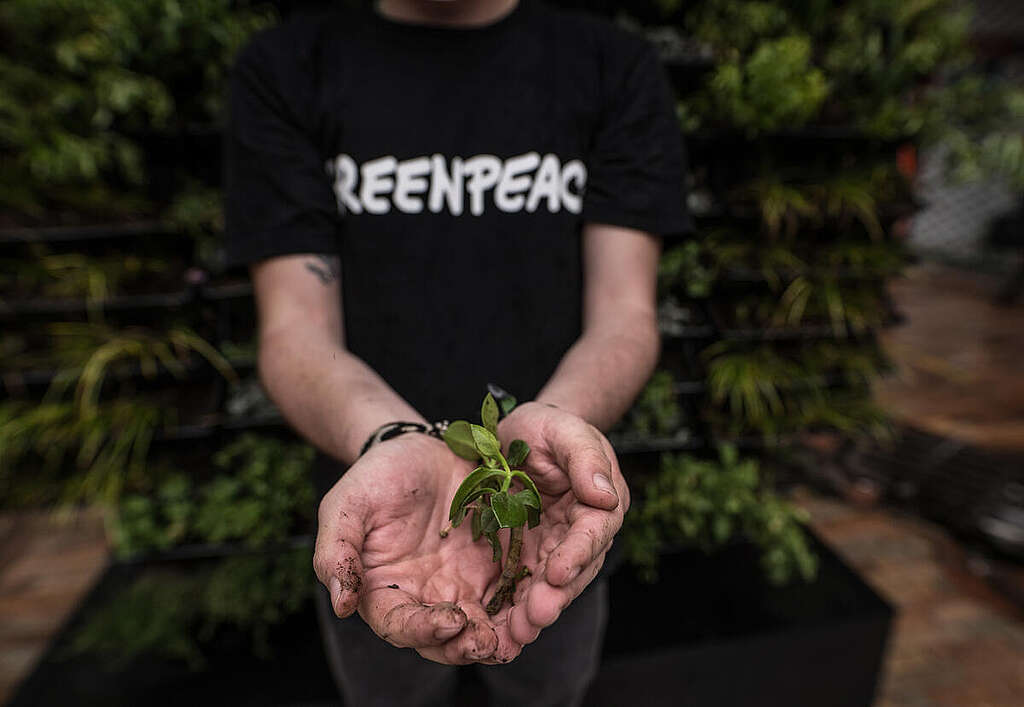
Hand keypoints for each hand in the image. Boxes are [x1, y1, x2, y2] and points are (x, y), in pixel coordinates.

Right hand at [313, 434, 521, 664]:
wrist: (421, 447)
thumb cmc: (375, 476)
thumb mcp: (346, 506)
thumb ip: (337, 551)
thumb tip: (341, 604)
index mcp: (383, 589)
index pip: (399, 625)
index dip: (422, 630)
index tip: (450, 621)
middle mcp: (422, 596)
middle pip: (441, 640)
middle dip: (465, 646)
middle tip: (488, 642)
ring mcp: (458, 584)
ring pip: (478, 627)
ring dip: (497, 637)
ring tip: (518, 634)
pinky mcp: (490, 568)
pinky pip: (506, 597)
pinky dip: (519, 608)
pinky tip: (538, 604)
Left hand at [492, 402, 628, 644]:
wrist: (517, 435)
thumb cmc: (544, 426)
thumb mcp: (561, 428)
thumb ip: (584, 457)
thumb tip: (606, 495)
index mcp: (600, 500)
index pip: (593, 531)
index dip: (577, 554)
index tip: (558, 573)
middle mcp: (583, 530)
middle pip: (575, 568)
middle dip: (556, 594)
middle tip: (535, 615)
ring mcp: (555, 547)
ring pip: (551, 585)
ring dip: (536, 609)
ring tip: (517, 632)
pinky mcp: (528, 557)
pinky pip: (525, 585)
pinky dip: (515, 607)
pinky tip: (502, 631)